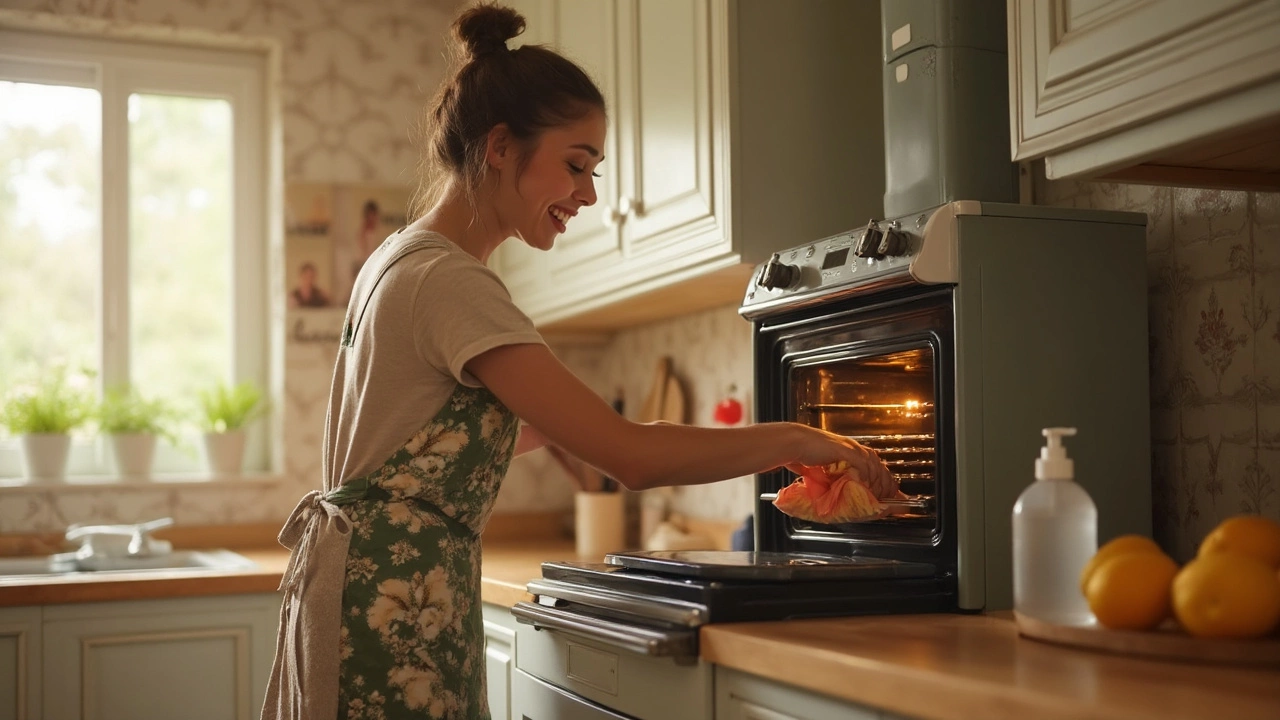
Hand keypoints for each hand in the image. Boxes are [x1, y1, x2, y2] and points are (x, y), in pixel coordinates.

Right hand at [778, 423, 898, 498]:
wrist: (795, 442)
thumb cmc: (805, 452)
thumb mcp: (825, 466)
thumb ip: (835, 475)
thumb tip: (839, 489)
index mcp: (850, 449)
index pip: (874, 463)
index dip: (883, 478)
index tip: (887, 491)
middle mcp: (853, 447)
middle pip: (878, 464)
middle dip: (886, 482)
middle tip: (888, 496)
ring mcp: (850, 448)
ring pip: (873, 464)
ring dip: (877, 481)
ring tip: (877, 494)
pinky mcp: (844, 451)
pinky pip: (862, 464)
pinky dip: (866, 475)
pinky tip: (866, 484)